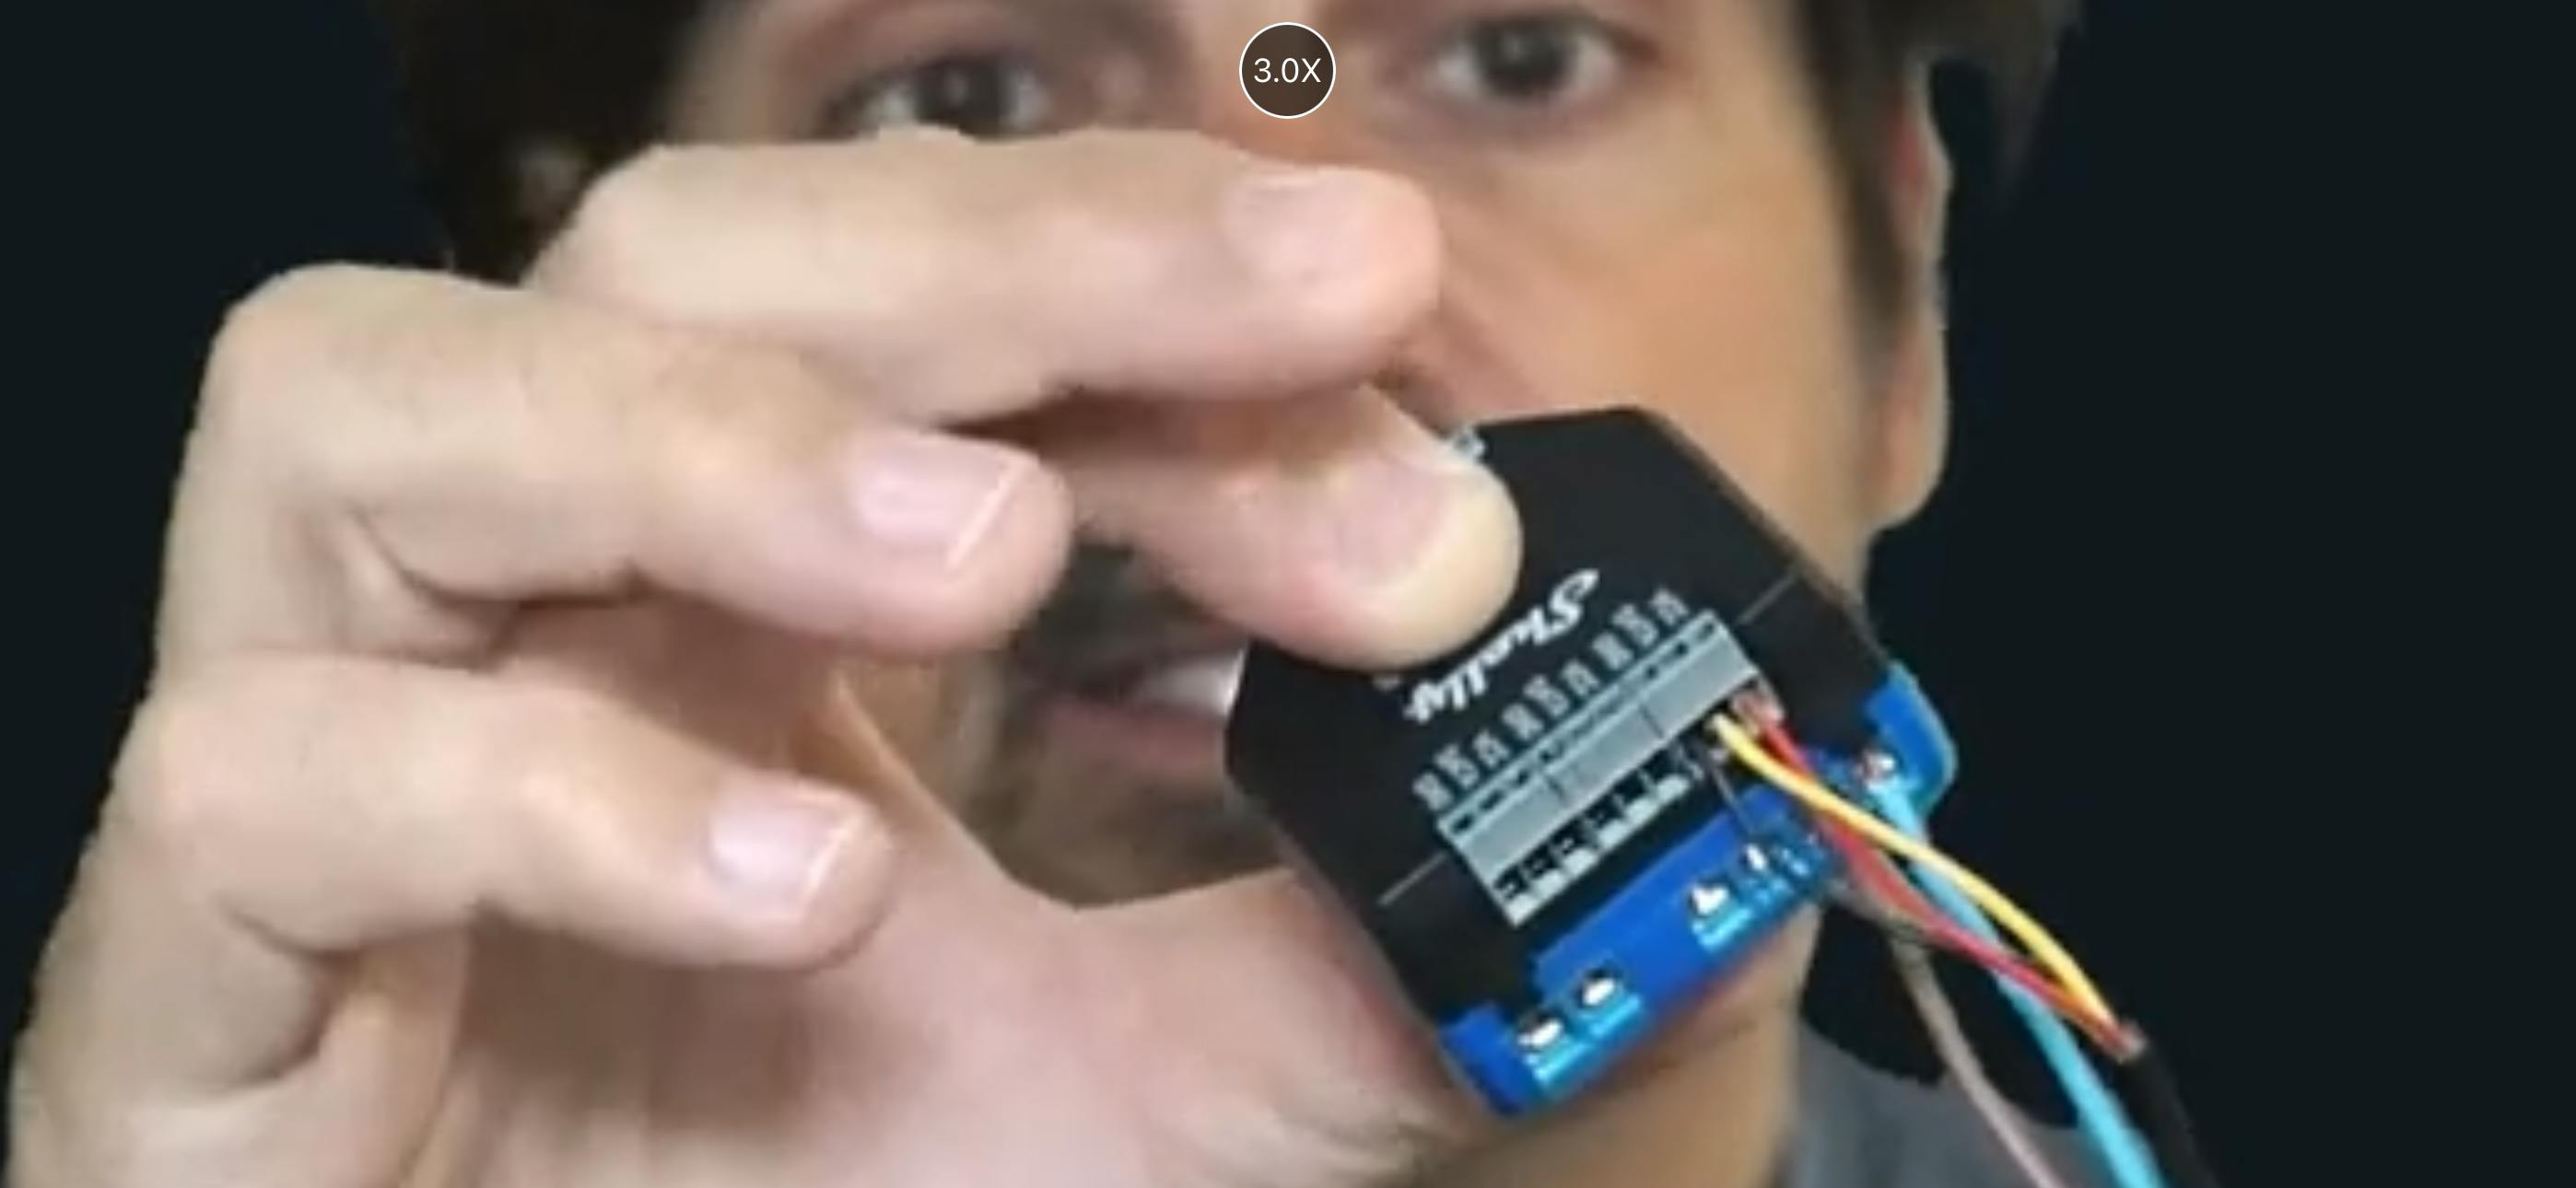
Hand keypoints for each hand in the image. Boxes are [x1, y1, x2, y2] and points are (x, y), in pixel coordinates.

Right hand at [11, 130, 1522, 1187]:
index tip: (1391, 308)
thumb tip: (1689, 865)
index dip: (1146, 276)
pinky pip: (269, 785)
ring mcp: (313, 765)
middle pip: (660, 263)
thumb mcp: (1158, 1098)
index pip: (916, 320)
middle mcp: (518, 619)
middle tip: (1307, 309)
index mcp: (730, 602)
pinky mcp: (186, 983)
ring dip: (712, 441)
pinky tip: (809, 892)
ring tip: (996, 550)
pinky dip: (544, 798)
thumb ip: (1370, 968)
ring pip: (367, 408)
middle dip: (989, 259)